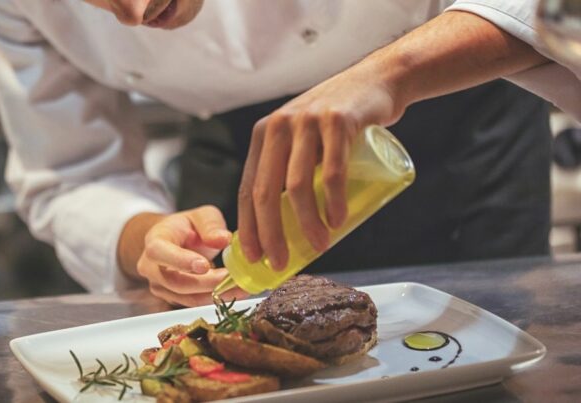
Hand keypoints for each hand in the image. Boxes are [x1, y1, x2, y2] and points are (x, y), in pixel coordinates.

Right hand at [136, 205, 247, 306]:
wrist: (173, 242)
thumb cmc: (186, 226)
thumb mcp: (201, 216)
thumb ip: (211, 225)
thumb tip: (223, 239)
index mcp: (154, 241)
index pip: (159, 252)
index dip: (180, 261)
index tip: (205, 265)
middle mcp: (151, 267)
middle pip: (176, 282)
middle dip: (207, 283)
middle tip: (233, 278)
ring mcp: (160, 286)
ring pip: (187, 297)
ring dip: (216, 294)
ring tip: (241, 286)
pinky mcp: (173, 298)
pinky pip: (195, 302)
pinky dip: (216, 298)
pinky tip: (235, 290)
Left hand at [237, 67, 402, 269]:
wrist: (377, 82)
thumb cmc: (339, 123)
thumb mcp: (303, 140)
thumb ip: (291, 171)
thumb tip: (284, 229)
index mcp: (264, 135)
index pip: (248, 188)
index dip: (248, 227)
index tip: (254, 258)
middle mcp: (279, 126)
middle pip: (267, 191)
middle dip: (271, 234)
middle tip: (281, 263)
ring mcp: (307, 121)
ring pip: (297, 185)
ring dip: (306, 223)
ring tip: (319, 246)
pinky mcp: (337, 121)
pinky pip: (331, 171)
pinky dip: (332, 201)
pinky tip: (336, 221)